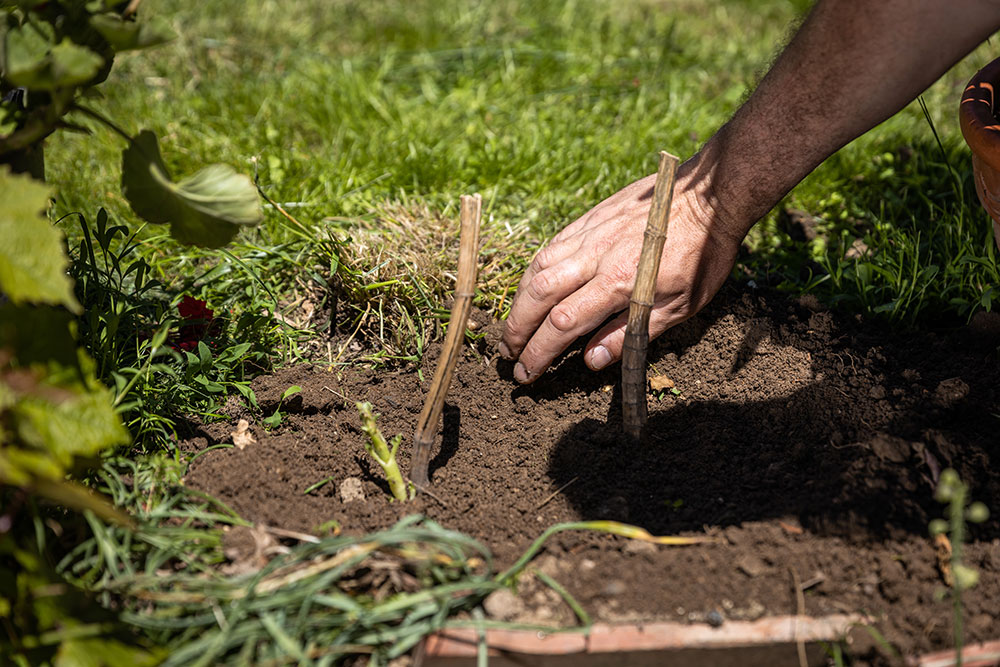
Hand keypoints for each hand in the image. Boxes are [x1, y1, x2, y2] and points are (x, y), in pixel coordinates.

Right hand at [499, 156, 745, 383]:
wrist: (710, 194)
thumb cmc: (702, 255)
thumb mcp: (679, 306)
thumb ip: (632, 334)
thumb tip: (591, 360)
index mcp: (618, 283)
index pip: (562, 324)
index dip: (539, 352)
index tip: (527, 372)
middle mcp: (595, 257)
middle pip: (539, 297)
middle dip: (518, 330)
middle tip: (509, 354)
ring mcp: (589, 234)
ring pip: (537, 269)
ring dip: (519, 302)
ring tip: (513, 326)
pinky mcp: (589, 218)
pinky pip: (550, 247)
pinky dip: (533, 272)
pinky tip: (531, 287)